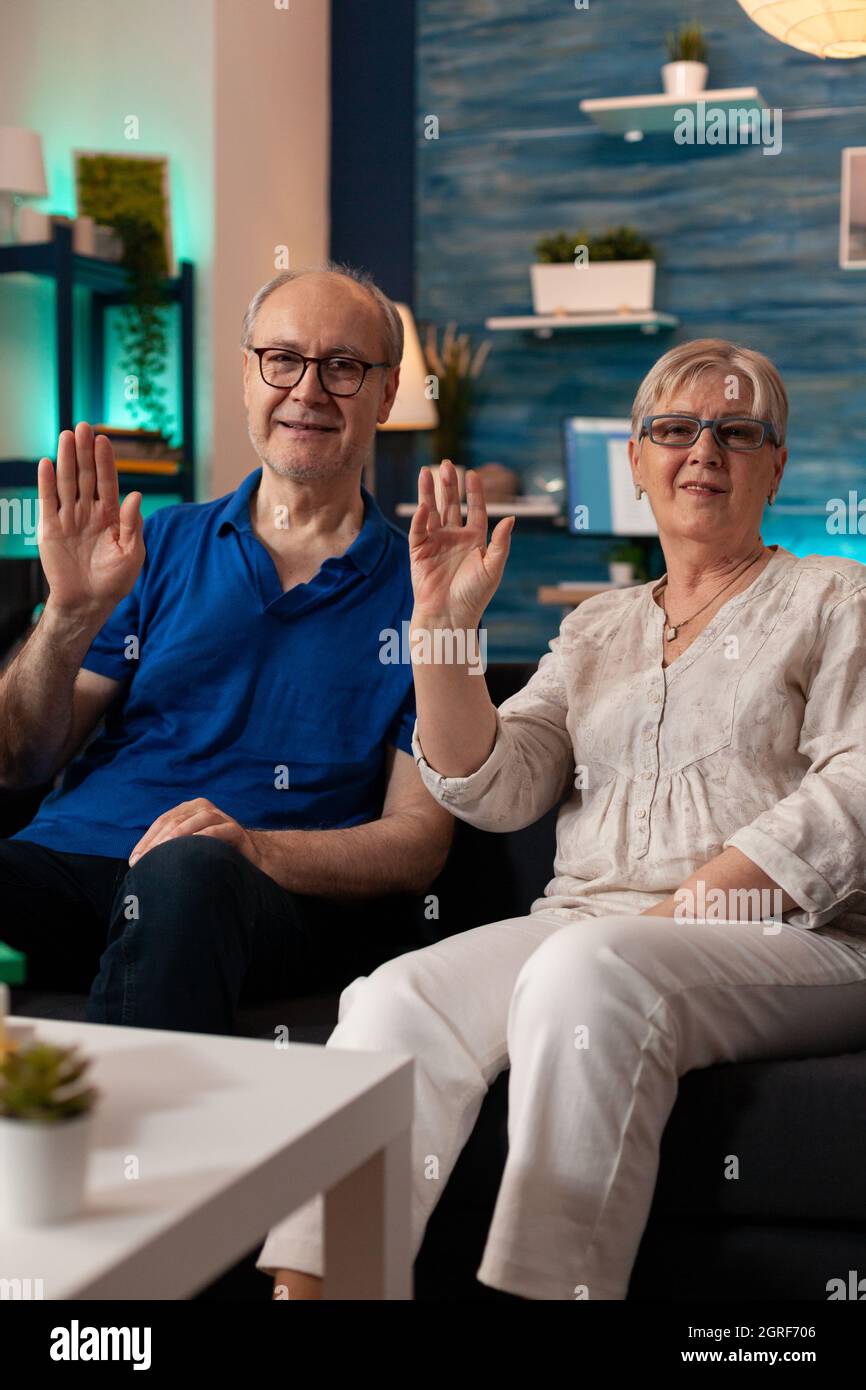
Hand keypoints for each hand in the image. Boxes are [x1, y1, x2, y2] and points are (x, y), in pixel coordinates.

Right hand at [38, 422, 144, 616]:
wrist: (88, 602)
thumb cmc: (115, 580)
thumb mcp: (132, 553)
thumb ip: (133, 524)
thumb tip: (136, 494)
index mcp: (111, 516)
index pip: (108, 482)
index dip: (105, 462)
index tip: (105, 440)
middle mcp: (89, 512)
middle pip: (86, 476)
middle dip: (85, 452)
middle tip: (84, 426)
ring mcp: (69, 518)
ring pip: (67, 483)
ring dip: (67, 459)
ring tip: (67, 436)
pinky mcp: (50, 528)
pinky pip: (48, 501)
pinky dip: (47, 483)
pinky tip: (48, 463)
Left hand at [128, 798, 266, 870]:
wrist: (254, 859)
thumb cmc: (215, 855)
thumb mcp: (190, 847)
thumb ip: (170, 847)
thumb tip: (137, 862)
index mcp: (189, 810)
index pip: (162, 821)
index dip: (146, 840)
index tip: (135, 861)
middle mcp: (203, 808)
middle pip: (175, 821)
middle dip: (156, 842)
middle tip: (144, 863)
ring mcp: (221, 817)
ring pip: (193, 822)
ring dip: (175, 839)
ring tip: (160, 856)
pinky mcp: (234, 829)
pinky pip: (216, 831)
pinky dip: (201, 839)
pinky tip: (189, 852)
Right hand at [408, 459, 514, 629]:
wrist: (450, 615)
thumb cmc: (474, 595)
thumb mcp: (493, 567)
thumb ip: (501, 542)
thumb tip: (511, 518)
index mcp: (474, 540)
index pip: (474, 509)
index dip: (474, 492)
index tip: (473, 474)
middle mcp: (454, 538)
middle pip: (451, 505)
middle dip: (449, 485)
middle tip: (446, 463)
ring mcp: (435, 543)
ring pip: (432, 511)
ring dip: (429, 493)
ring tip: (427, 471)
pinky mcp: (419, 552)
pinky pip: (419, 530)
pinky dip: (420, 518)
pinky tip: (423, 506)